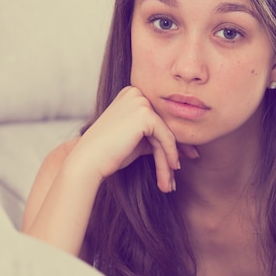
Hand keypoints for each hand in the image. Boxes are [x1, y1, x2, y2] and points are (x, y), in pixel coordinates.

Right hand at [71, 86, 196, 192]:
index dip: (172, 138)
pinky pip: (166, 137)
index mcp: (131, 94)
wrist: (88, 161)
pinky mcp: (145, 114)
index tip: (186, 154)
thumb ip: (155, 137)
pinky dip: (170, 154)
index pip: (158, 118)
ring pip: (165, 133)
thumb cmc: (109, 154)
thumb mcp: (137, 141)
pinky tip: (171, 169)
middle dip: (176, 149)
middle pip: (163, 125)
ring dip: (169, 159)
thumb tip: (181, 146)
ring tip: (170, 183)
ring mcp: (140, 101)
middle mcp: (136, 92)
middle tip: (184, 166)